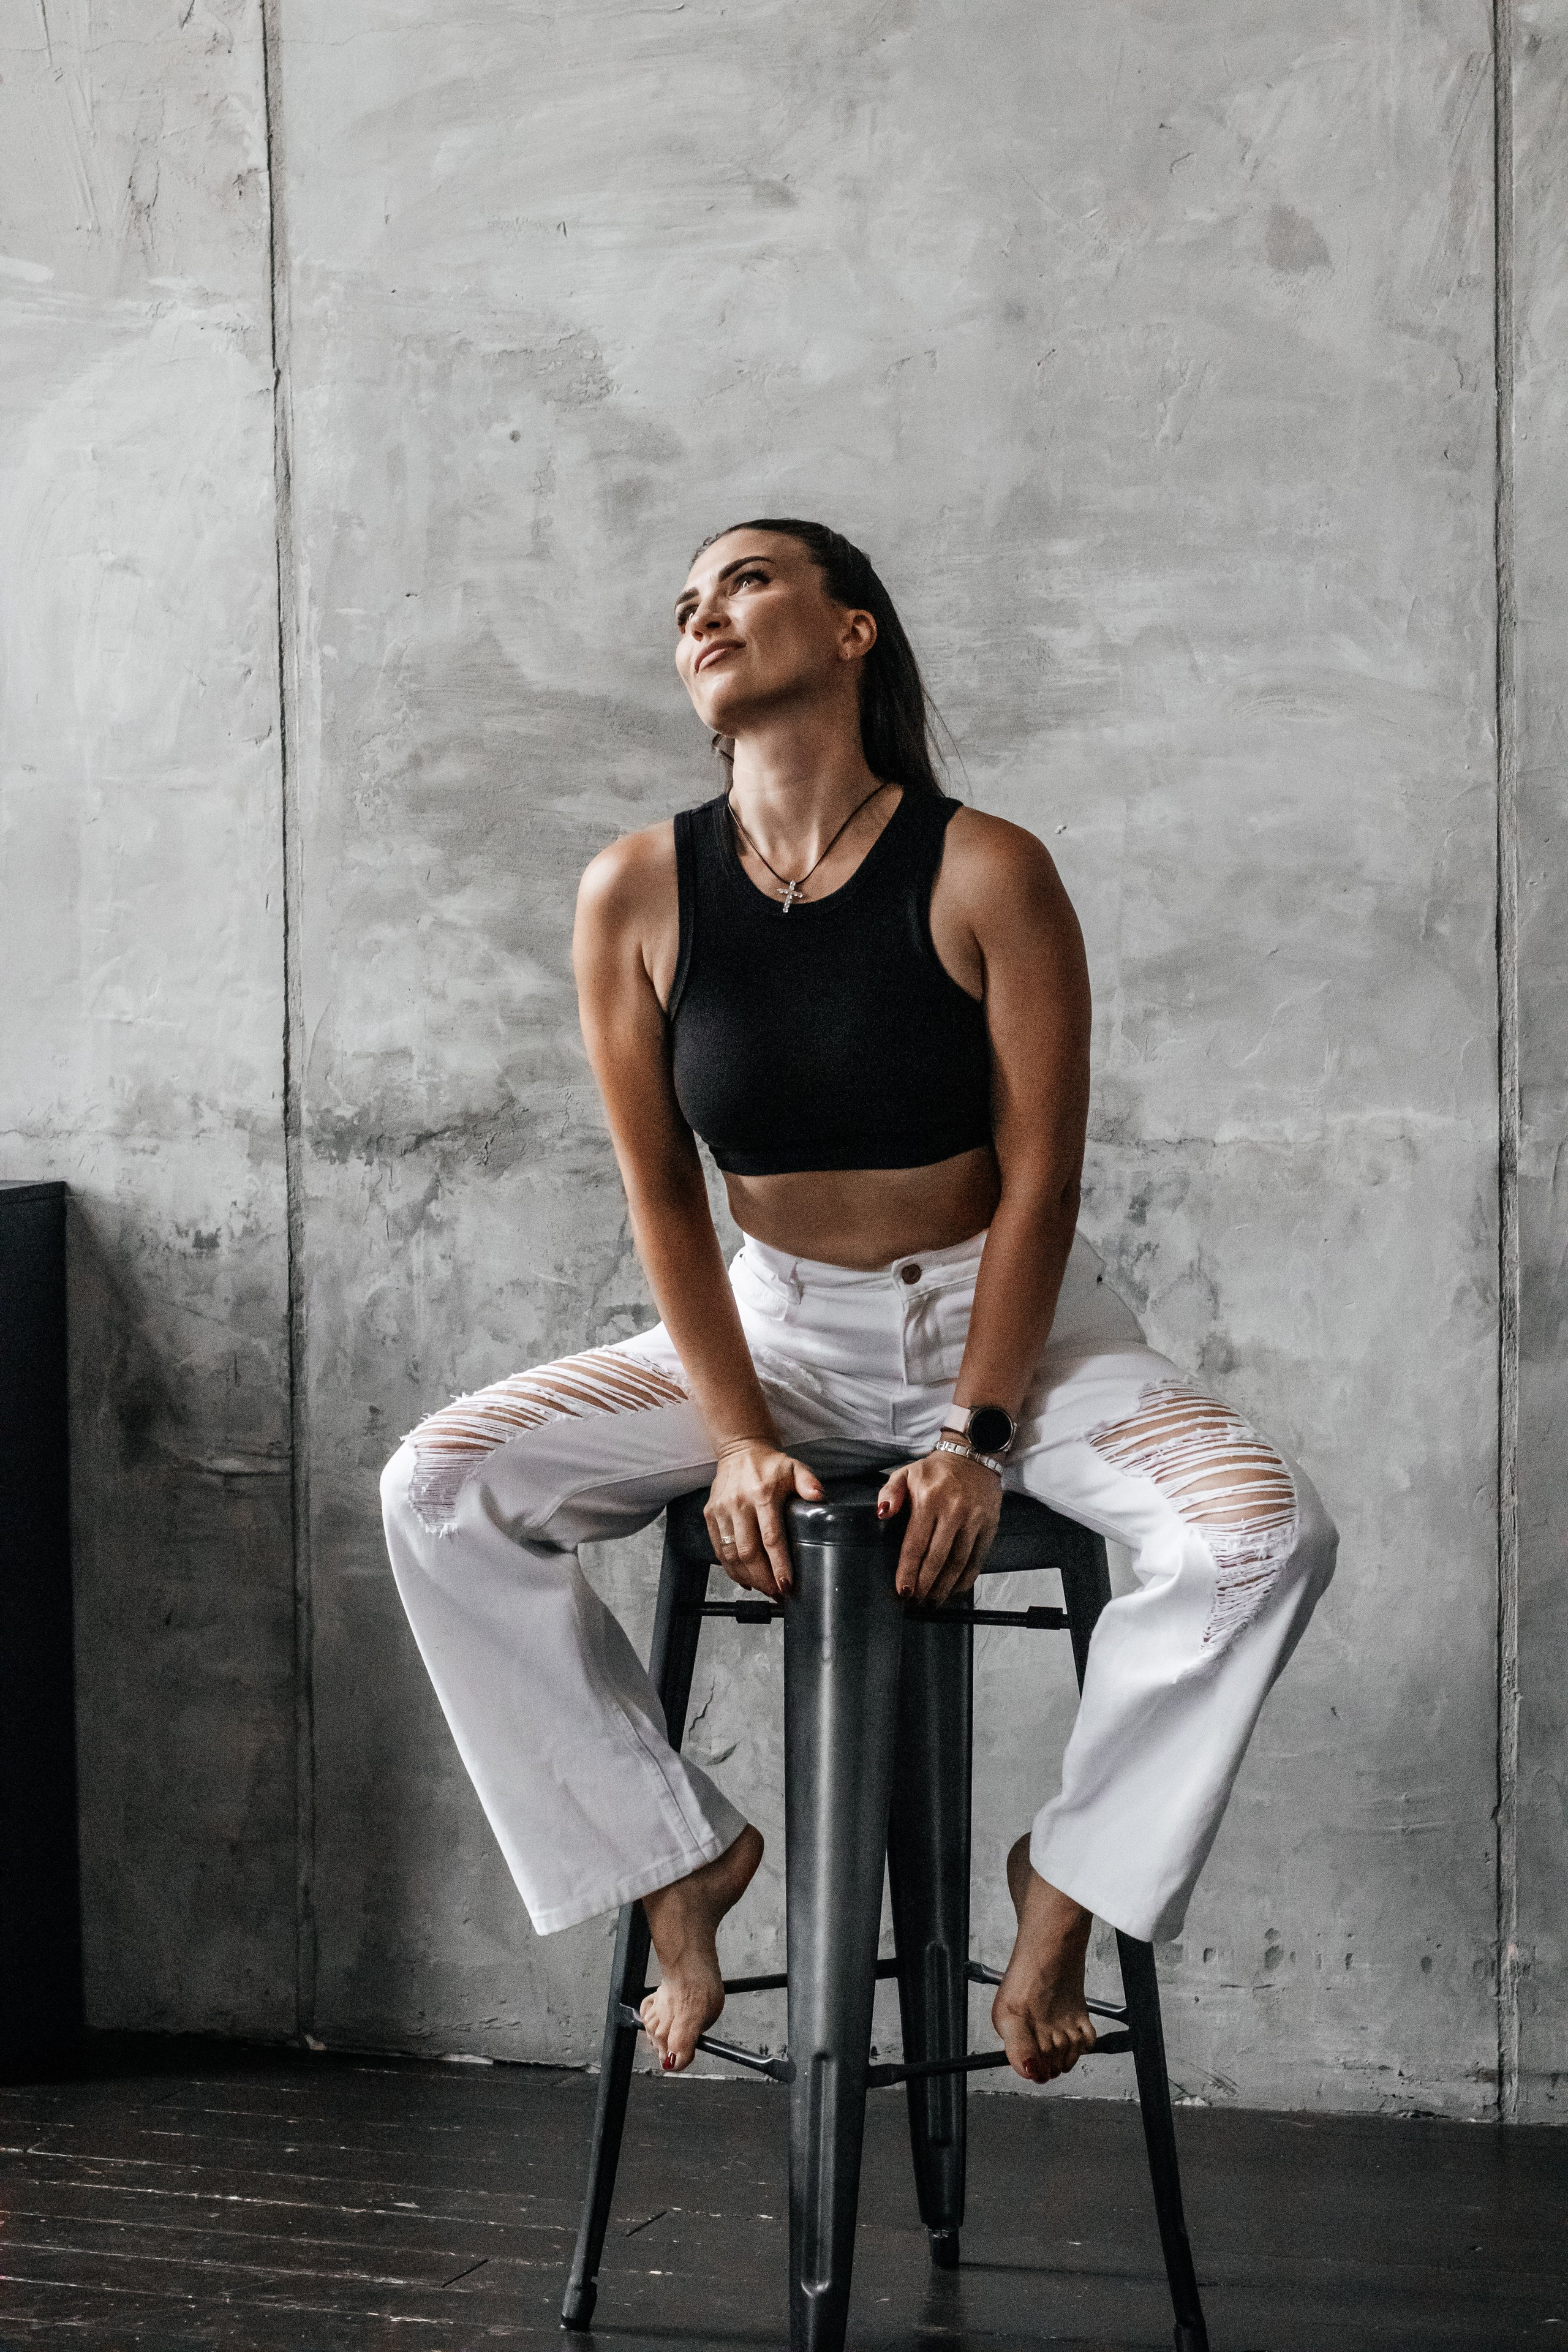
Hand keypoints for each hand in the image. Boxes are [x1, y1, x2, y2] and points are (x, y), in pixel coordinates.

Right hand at [705, 1440, 824, 1598]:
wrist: (740, 1450)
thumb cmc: (770, 1464)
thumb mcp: (795, 1468)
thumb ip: (808, 1482)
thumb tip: (820, 1496)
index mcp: (762, 1494)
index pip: (771, 1538)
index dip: (779, 1565)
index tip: (786, 1585)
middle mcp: (738, 1504)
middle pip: (749, 1553)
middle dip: (764, 1579)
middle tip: (777, 1593)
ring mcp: (721, 1511)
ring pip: (731, 1555)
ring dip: (748, 1578)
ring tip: (764, 1589)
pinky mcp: (710, 1515)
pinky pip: (719, 1550)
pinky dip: (731, 1569)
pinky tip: (745, 1579)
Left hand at [877, 1448, 1002, 1605]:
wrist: (973, 1456)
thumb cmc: (934, 1470)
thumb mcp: (905, 1473)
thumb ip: (890, 1493)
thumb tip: (882, 1514)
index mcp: (929, 1499)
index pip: (916, 1544)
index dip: (908, 1571)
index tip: (903, 1591)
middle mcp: (953, 1511)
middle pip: (937, 1559)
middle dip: (925, 1585)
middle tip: (916, 1602)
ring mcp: (974, 1520)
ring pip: (958, 1563)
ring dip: (944, 1587)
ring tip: (932, 1601)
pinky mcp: (990, 1526)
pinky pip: (977, 1559)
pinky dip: (966, 1579)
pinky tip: (954, 1589)